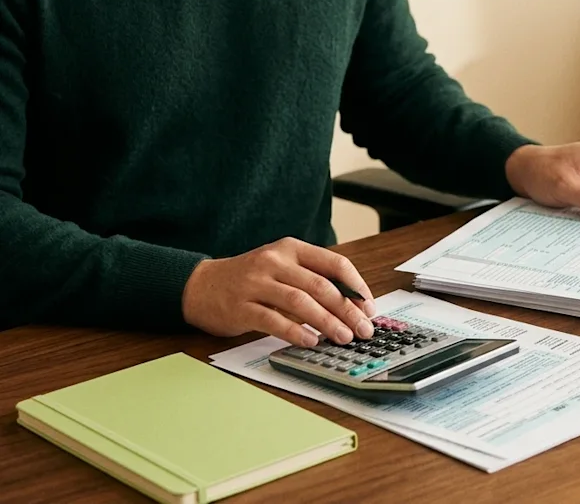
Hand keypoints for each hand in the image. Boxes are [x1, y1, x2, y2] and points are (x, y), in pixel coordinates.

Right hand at [182, 237, 376, 346]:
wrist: (199, 286)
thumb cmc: (249, 280)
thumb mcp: (282, 269)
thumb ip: (312, 281)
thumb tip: (353, 307)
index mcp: (291, 249)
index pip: (334, 263)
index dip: (357, 286)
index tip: (369, 307)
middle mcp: (274, 261)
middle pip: (320, 285)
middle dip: (347, 310)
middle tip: (363, 329)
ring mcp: (255, 283)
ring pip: (300, 302)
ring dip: (326, 322)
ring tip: (343, 338)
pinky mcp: (240, 306)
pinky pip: (273, 320)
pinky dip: (295, 331)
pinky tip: (311, 341)